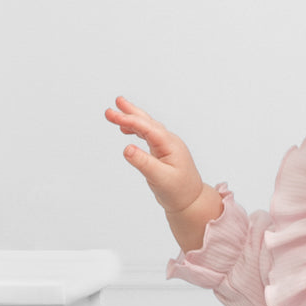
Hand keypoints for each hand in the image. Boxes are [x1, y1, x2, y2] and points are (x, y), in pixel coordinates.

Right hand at [104, 96, 204, 215]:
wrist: (191, 202)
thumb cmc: (179, 192)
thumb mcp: (160, 178)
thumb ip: (143, 163)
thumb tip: (127, 149)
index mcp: (170, 145)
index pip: (147, 128)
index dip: (130, 120)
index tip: (113, 116)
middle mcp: (169, 141)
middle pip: (148, 122)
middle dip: (130, 112)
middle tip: (114, 104)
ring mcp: (166, 146)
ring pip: (147, 127)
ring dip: (132, 119)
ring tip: (116, 112)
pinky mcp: (162, 152)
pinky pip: (148, 136)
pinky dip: (136, 130)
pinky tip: (126, 130)